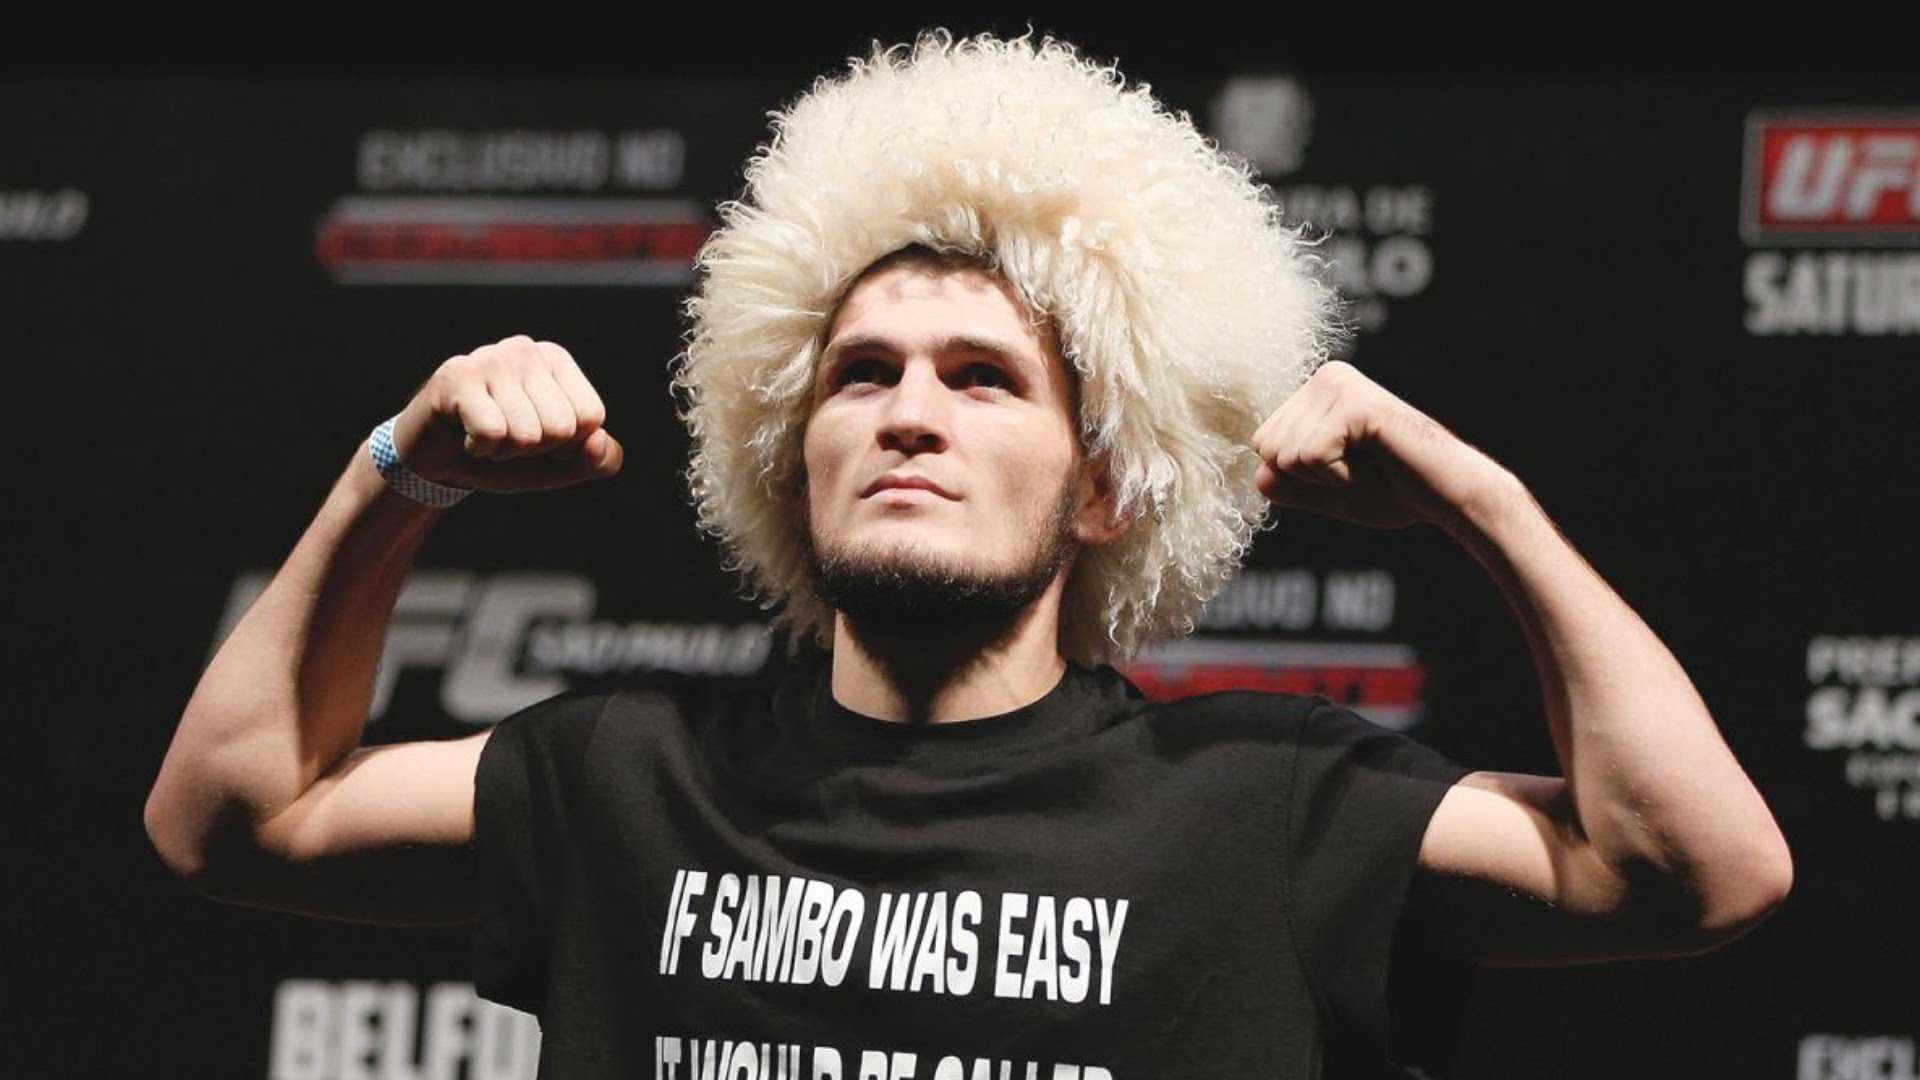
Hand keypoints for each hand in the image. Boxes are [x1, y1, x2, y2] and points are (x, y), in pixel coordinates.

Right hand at [388, 335, 624, 493]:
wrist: (438, 460)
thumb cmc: (505, 453)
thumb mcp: (561, 465)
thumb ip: (598, 460)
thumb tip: (599, 439)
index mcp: (557, 361)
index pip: (591, 418)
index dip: (566, 446)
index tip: (537, 436)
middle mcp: (527, 349)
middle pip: (561, 428)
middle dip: (533, 450)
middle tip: (506, 437)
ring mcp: (490, 357)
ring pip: (527, 435)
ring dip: (504, 452)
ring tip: (485, 434)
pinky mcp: (457, 376)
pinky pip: (493, 434)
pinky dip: (480, 450)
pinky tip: (466, 434)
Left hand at [1251, 361, 1511, 530]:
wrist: (1450, 496)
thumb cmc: (1394, 491)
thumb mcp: (1325, 491)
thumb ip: (1287, 485)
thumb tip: (1257, 474)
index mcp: (1315, 392)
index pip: (1263, 446)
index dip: (1301, 476)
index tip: (1347, 468)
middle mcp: (1324, 377)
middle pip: (1268, 449)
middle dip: (1310, 477)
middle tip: (1361, 468)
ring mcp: (1339, 385)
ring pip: (1286, 456)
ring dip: (1328, 478)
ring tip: (1372, 464)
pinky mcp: (1354, 404)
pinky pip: (1310, 458)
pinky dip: (1340, 477)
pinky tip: (1377, 464)